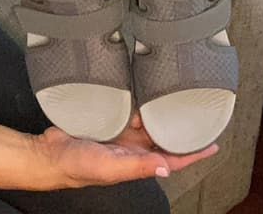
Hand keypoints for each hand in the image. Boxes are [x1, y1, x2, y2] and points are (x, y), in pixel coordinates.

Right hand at [33, 116, 218, 188]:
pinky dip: (135, 104)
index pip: (172, 159)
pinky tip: (140, 94)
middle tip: (192, 112)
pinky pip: (127, 111)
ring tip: (164, 99)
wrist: (50, 152)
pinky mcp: (107, 122)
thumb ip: (137, 166)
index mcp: (136, 163)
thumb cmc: (77, 165)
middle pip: (162, 139)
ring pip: (146, 123)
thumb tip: (167, 166)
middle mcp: (131, 150)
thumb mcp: (110, 168)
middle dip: (177, 128)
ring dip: (155, 113)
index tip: (213, 145)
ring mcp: (119, 136)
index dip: (193, 153)